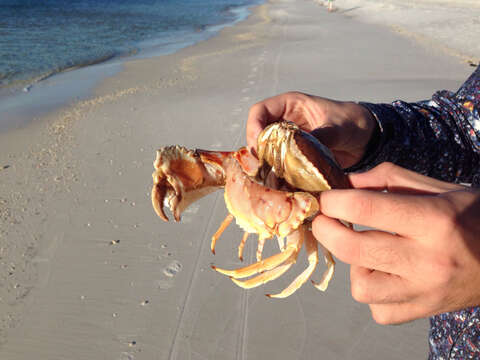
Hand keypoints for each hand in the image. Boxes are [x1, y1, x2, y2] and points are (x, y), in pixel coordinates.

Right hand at [246, 92, 376, 167]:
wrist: (366, 139)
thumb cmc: (352, 122)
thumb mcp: (338, 127)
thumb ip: (321, 135)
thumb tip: (303, 148)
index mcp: (291, 105)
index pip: (260, 111)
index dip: (254, 127)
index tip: (258, 146)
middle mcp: (285, 121)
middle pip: (258, 133)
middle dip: (257, 149)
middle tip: (261, 166)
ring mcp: (288, 139)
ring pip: (266, 149)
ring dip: (266, 162)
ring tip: (270, 176)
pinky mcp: (294, 155)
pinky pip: (279, 162)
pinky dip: (277, 171)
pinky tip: (281, 181)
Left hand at [312, 162, 479, 323]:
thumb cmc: (472, 216)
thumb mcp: (436, 187)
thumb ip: (386, 179)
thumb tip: (343, 184)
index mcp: (433, 220)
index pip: (364, 208)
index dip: (333, 201)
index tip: (324, 198)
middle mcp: (429, 260)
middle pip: (353, 249)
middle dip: (326, 230)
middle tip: (325, 220)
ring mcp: (426, 292)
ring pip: (360, 287)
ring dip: (354, 265)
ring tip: (368, 250)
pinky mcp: (424, 311)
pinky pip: (378, 309)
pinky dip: (373, 291)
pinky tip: (385, 273)